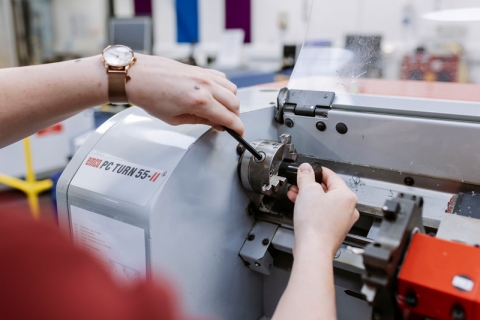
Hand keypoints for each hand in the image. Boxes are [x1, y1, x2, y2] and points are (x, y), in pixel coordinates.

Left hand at [126, 54, 243, 135]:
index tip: (239, 133)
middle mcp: (205, 86)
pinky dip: (224, 88)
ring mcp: (204, 75)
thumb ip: (200, 121)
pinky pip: (222, 78)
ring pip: (232, 90)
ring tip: (220, 110)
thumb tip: (215, 123)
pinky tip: (215, 95)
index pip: (229, 118)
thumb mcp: (175, 119)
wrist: (138, 76)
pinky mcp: (200, 69)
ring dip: (231, 102)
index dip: (237, 129)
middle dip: (234, 117)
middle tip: (226, 125)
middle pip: (235, 104)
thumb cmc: (150, 96)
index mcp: (199, 101)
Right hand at [287, 164, 358, 257]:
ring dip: (309, 197)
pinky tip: (300, 207)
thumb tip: (306, 168)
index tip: (308, 170)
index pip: (332, 175)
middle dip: (310, 186)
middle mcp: (349, 208)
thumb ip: (306, 176)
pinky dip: (312, 209)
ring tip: (295, 195)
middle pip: (328, 190)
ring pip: (324, 203)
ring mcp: (342, 221)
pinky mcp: (334, 230)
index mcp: (347, 196)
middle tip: (298, 184)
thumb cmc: (315, 224)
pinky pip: (323, 214)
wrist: (313, 249)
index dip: (317, 171)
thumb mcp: (307, 191)